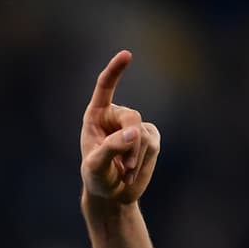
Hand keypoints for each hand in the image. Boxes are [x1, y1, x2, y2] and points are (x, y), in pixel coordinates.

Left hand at [80, 51, 160, 203]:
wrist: (112, 193)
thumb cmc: (97, 177)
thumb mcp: (95, 166)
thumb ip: (111, 148)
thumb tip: (135, 132)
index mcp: (96, 115)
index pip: (105, 87)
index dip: (115, 71)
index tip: (127, 55)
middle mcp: (116, 116)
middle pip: (132, 118)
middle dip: (131, 144)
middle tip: (126, 167)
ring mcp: (136, 125)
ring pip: (144, 135)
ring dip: (135, 159)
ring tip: (124, 173)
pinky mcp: (151, 137)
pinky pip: (152, 145)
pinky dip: (143, 163)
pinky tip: (132, 173)